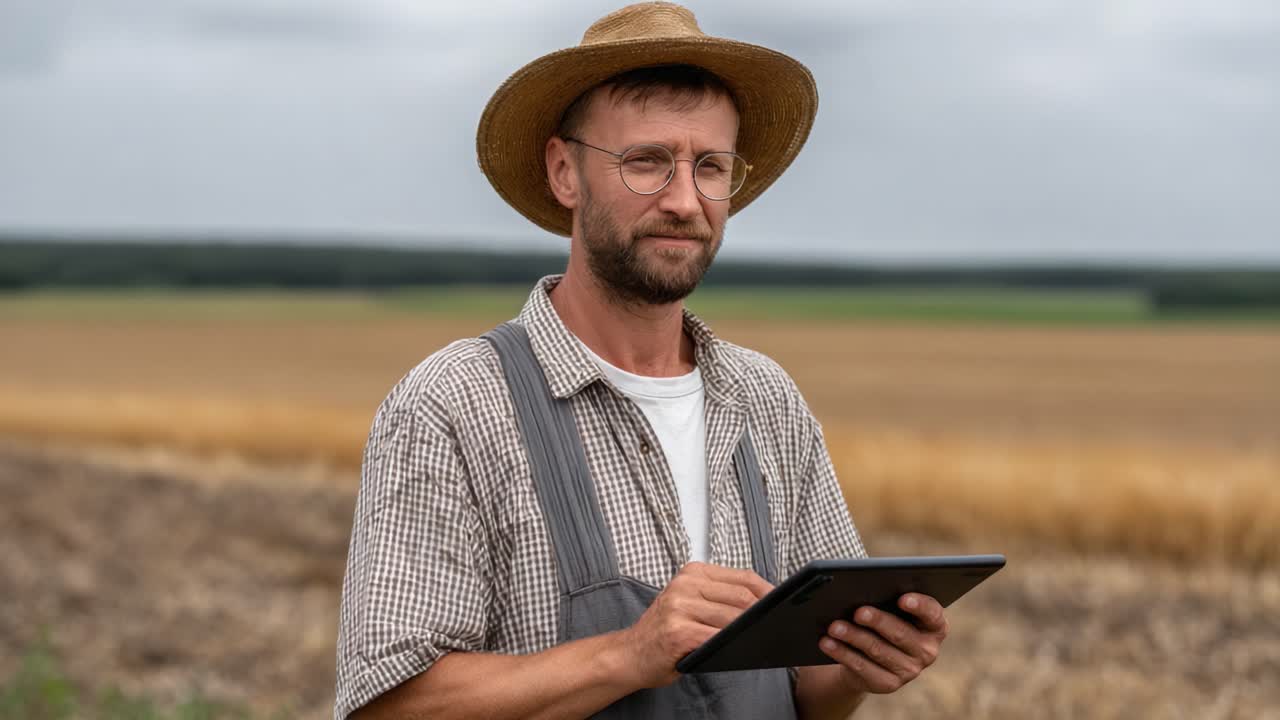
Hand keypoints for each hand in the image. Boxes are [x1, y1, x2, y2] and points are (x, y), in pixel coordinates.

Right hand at [617, 562, 772, 688]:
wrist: (630, 654)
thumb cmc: (665, 631)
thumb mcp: (690, 603)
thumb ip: (720, 598)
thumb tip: (763, 605)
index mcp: (693, 572)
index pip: (743, 577)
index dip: (769, 592)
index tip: (782, 606)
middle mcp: (685, 584)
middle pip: (742, 596)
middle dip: (762, 615)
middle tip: (776, 628)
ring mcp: (680, 606)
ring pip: (733, 618)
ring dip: (750, 632)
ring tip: (760, 641)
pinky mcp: (678, 631)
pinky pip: (717, 638)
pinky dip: (732, 646)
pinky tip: (738, 652)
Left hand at [818, 593, 947, 693]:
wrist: (872, 657)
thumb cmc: (884, 622)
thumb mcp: (891, 609)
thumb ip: (887, 599)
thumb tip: (863, 589)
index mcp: (934, 627)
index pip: (933, 614)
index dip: (919, 606)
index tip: (902, 598)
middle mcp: (927, 651)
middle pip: (901, 634)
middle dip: (878, 621)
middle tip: (858, 612)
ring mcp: (909, 670)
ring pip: (878, 650)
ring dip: (854, 636)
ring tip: (834, 626)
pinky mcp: (888, 684)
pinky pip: (862, 667)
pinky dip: (842, 653)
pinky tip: (828, 643)